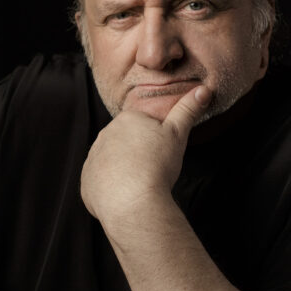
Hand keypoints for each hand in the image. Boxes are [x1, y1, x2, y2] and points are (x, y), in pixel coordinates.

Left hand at [80, 86, 212, 223]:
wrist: (134, 201)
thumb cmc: (157, 166)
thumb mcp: (177, 134)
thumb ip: (187, 110)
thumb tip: (203, 89)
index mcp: (125, 120)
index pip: (140, 125)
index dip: (153, 140)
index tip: (160, 153)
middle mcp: (104, 135)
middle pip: (124, 143)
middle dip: (136, 153)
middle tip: (152, 169)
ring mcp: (92, 159)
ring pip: (110, 162)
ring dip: (122, 170)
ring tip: (139, 183)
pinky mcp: (86, 182)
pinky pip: (99, 182)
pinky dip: (111, 189)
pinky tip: (125, 195)